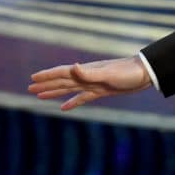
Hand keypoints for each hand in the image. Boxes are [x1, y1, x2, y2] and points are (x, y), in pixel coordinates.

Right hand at [28, 56, 151, 110]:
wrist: (145, 74)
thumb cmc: (128, 72)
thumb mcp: (109, 73)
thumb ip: (90, 72)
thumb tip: (72, 67)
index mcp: (86, 71)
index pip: (62, 73)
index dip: (47, 76)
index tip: (32, 79)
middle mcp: (87, 76)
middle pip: (62, 81)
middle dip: (46, 85)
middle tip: (29, 88)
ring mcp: (94, 84)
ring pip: (69, 89)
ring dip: (54, 92)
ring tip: (39, 96)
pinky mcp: (102, 91)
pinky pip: (83, 98)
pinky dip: (72, 102)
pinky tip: (63, 107)